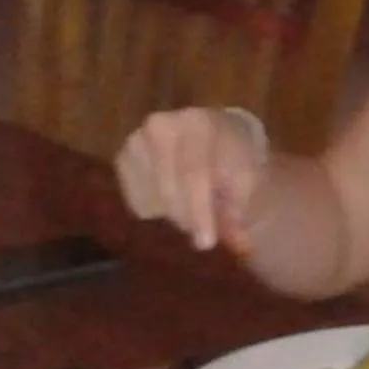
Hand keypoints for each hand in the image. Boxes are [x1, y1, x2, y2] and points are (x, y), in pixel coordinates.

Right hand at [115, 107, 268, 253]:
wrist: (216, 138)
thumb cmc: (234, 161)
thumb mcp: (246, 181)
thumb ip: (239, 210)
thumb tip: (239, 244)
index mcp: (199, 123)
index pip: (194, 173)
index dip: (199, 211)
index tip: (206, 244)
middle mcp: (160, 125)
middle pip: (168, 190)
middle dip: (188, 219)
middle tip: (205, 236)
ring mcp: (136, 140)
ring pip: (150, 200)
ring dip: (173, 214)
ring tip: (194, 207)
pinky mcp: (122, 158)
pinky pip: (137, 203)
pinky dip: (157, 210)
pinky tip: (174, 198)